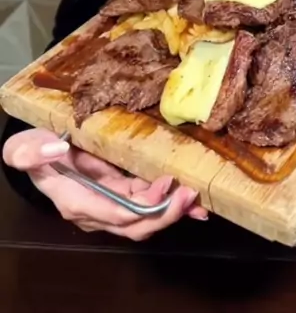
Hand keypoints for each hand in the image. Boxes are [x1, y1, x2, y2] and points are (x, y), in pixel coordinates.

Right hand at [2, 128, 207, 239]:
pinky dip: (168, 201)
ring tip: (196, 199)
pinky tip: (190, 200)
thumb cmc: (32, 149)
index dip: (139, 207)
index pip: (112, 213)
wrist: (36, 151)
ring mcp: (109, 203)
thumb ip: (32, 152)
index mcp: (74, 201)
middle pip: (134, 224)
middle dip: (164, 214)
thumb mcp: (23, 148)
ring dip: (172, 210)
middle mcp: (95, 209)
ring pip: (145, 217)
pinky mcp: (119, 192)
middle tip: (189, 195)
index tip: (163, 190)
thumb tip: (56, 148)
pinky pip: (146, 203)